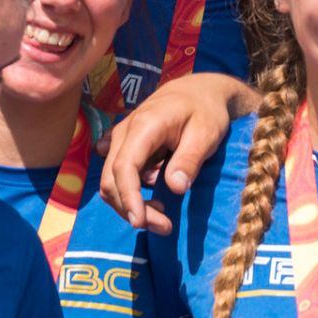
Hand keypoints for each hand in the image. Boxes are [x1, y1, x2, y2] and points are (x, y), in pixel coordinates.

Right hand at [97, 73, 258, 234]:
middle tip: (165, 227)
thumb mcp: (207, 133)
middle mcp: (124, 133)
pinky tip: (153, 193)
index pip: (124, 167)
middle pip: (111, 180)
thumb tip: (175, 188)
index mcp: (144, 126)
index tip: (140, 222)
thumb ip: (189, 159)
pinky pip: (116, 174)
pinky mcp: (123, 146)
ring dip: (130, 204)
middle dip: (132, 209)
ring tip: (163, 215)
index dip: (128, 198)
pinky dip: (128, 191)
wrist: (198, 91)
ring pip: (110, 181)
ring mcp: (120, 139)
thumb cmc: (205, 110)